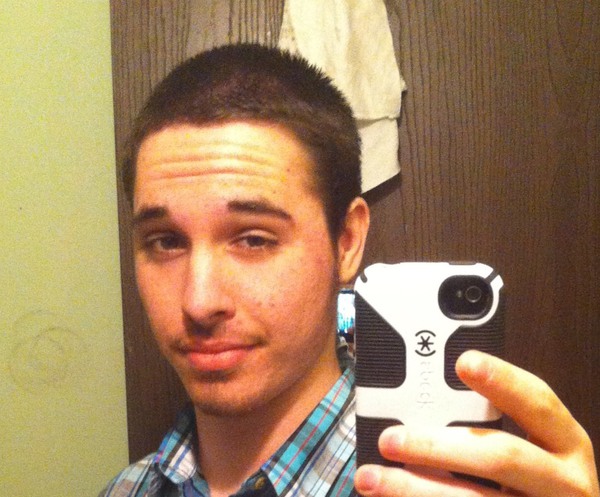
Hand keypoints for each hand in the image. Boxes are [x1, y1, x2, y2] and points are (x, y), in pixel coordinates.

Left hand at [354, 350, 598, 495]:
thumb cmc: (531, 478)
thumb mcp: (530, 446)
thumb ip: (487, 421)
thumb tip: (419, 400)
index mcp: (565, 444)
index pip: (539, 402)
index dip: (503, 381)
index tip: (464, 362)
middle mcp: (563, 482)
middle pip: (501, 457)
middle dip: (438, 447)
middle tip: (389, 439)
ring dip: (414, 489)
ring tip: (372, 478)